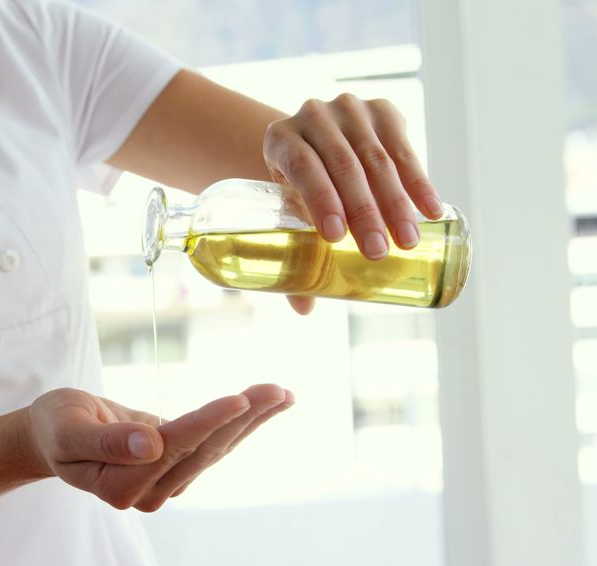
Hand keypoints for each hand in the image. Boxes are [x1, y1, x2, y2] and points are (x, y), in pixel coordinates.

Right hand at [26, 384, 292, 511]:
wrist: (54, 433)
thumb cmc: (57, 426)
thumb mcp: (69, 429)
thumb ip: (107, 441)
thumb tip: (150, 445)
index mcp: (119, 486)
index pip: (171, 449)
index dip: (206, 423)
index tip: (240, 400)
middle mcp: (147, 493)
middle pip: (203, 451)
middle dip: (243, 418)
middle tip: (277, 390)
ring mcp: (164, 485)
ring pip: (215, 448)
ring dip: (252, 420)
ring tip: (282, 394)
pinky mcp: (176, 470)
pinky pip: (213, 443)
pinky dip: (242, 423)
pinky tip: (266, 406)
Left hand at [263, 94, 444, 314]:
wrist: (313, 140)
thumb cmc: (294, 186)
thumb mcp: (284, 208)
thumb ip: (291, 251)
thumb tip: (304, 308)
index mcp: (280, 139)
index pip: (303, 167)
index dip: (320, 200)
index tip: (335, 237)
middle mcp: (313, 116)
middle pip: (344, 166)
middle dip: (365, 212)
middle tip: (379, 252)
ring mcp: (350, 109)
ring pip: (377, 159)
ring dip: (396, 203)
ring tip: (408, 242)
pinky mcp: (382, 110)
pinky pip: (404, 148)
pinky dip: (419, 183)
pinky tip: (432, 211)